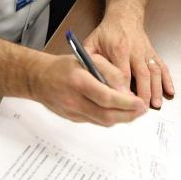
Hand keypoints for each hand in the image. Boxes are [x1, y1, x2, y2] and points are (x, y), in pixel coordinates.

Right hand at [28, 53, 145, 125]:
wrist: (38, 79)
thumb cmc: (63, 66)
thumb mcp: (88, 58)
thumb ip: (110, 72)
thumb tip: (126, 91)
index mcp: (78, 81)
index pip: (106, 98)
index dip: (126, 103)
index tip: (140, 103)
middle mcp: (75, 100)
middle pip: (106, 115)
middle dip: (128, 115)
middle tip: (142, 110)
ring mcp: (73, 112)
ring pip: (103, 121)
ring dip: (121, 118)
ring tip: (134, 112)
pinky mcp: (73, 119)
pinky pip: (95, 121)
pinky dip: (109, 117)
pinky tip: (117, 111)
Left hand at [82, 15, 173, 108]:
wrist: (124, 15)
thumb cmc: (107, 32)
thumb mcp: (92, 42)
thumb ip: (88, 60)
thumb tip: (86, 79)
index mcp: (119, 49)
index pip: (123, 73)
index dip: (124, 89)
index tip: (124, 103)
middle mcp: (135, 51)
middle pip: (142, 75)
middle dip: (144, 93)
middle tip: (142, 110)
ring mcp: (146, 52)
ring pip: (154, 72)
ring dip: (157, 89)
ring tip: (156, 105)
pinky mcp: (153, 53)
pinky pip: (163, 66)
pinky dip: (168, 80)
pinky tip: (170, 92)